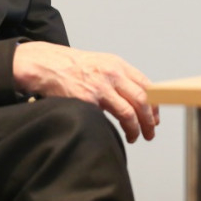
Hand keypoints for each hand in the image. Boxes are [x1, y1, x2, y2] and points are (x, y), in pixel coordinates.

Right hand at [13, 42, 159, 142]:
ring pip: (129, 113)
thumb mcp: (100, 64)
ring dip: (136, 128)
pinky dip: (117, 130)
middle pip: (142, 100)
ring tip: (135, 137)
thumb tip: (136, 98)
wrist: (46, 64)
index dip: (154, 105)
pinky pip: (109, 119)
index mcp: (117, 65)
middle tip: (150, 132)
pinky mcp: (87, 100)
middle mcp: (112, 74)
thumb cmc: (71, 66)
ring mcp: (100, 87)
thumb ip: (118, 77)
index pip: (147, 86)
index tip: (154, 117)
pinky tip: (117, 134)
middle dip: (149, 120)